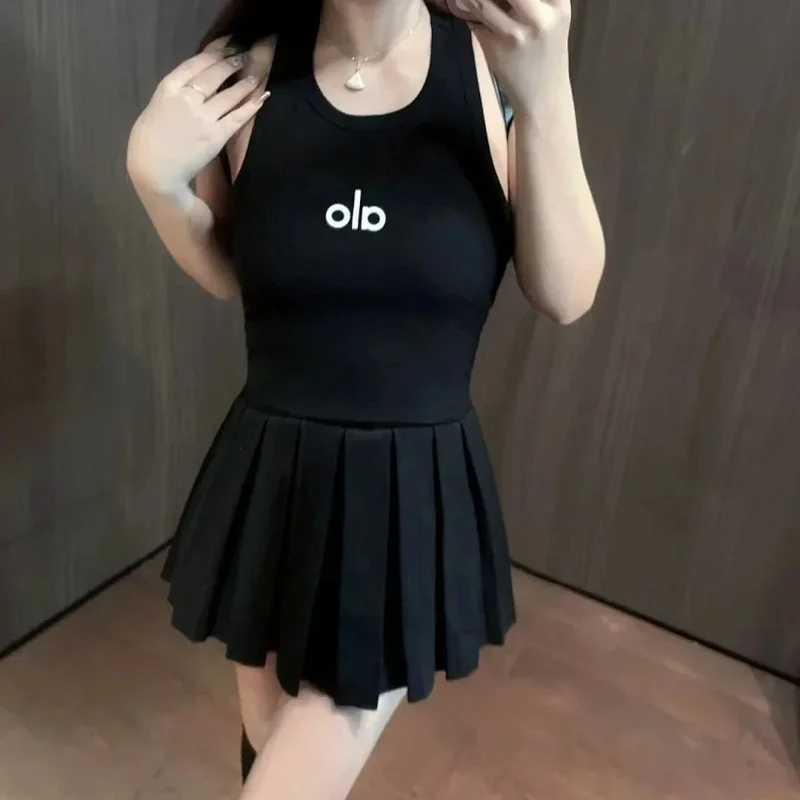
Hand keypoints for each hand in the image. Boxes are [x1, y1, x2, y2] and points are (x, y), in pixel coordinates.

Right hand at [127, 39, 268, 194]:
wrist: (154, 170)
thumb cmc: (148, 142)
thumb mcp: (156, 107)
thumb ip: (174, 95)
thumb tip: (192, 87)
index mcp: (169, 87)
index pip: (196, 63)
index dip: (215, 53)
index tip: (226, 46)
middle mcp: (188, 97)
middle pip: (215, 74)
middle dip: (232, 62)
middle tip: (243, 56)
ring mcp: (204, 116)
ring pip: (230, 94)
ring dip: (246, 82)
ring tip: (256, 74)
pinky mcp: (217, 136)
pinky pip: (238, 117)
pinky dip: (251, 106)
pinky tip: (262, 96)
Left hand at [454, 0, 571, 116]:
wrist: (543, 95)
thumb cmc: (545, 51)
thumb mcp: (551, 16)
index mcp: (558, 3)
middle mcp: (540, 15)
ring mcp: (517, 34)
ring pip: (481, 1)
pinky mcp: (498, 49)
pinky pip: (473, 21)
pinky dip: (464, 12)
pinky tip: (461, 9)